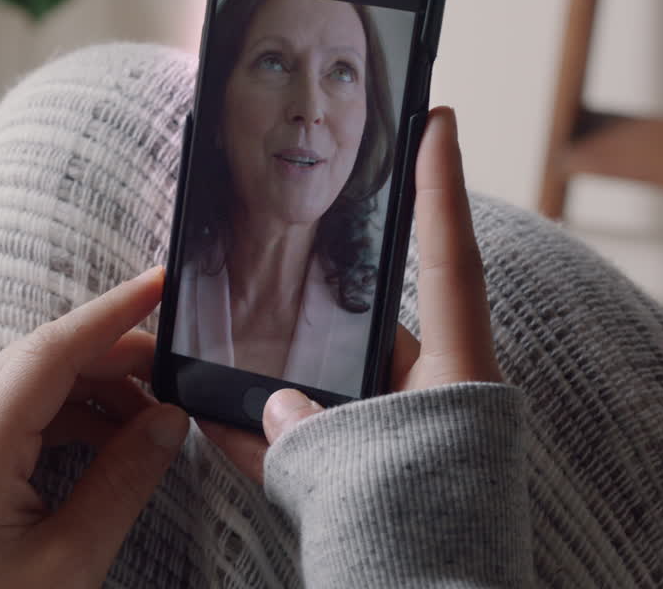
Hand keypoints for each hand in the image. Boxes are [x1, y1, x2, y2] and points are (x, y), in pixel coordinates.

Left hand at [0, 267, 188, 588]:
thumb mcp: (70, 561)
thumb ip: (123, 479)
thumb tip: (168, 421)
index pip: (50, 353)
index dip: (112, 315)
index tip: (160, 284)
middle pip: (36, 361)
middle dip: (109, 357)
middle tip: (173, 373)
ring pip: (22, 385)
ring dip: (86, 391)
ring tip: (145, 420)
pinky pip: (3, 415)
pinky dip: (56, 418)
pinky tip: (100, 442)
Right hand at [201, 107, 502, 481]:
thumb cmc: (428, 545)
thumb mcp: (371, 474)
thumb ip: (315, 431)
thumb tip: (271, 405)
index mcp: (457, 377)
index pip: (450, 260)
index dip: (441, 186)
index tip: (440, 116)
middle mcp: (430, 400)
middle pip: (365, 327)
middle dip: (311, 303)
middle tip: (275, 247)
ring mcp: (395, 438)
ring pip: (323, 387)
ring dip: (270, 377)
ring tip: (213, 345)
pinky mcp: (362, 477)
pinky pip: (304, 440)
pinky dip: (260, 433)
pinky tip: (205, 418)